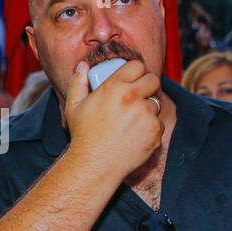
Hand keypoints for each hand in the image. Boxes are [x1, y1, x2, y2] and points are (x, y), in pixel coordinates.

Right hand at [62, 59, 163, 181]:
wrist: (96, 164)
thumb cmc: (84, 136)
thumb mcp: (73, 106)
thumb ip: (78, 82)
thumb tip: (83, 66)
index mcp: (113, 87)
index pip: (137, 66)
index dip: (136, 71)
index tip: (134, 78)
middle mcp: (132, 97)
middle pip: (153, 80)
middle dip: (148, 86)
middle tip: (140, 95)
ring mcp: (146, 114)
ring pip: (155, 103)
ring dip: (147, 109)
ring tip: (133, 120)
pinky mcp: (155, 130)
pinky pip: (158, 123)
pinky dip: (150, 128)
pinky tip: (136, 134)